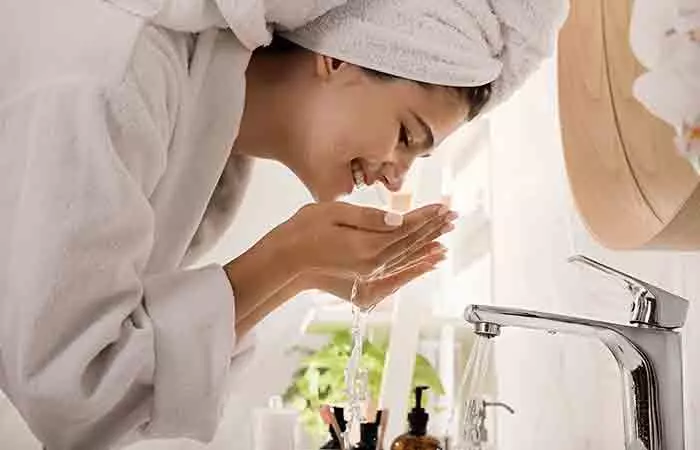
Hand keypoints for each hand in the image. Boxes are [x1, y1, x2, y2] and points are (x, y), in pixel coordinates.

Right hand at [270, 201, 454, 278]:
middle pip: (411, 243)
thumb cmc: (302, 231)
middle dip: (433, 229)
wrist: (285, 262)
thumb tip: (398, 219)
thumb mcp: (333, 213)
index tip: (443, 206)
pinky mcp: (364, 280)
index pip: (405, 227)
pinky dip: (415, 267)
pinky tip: (427, 263)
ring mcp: (369, 274)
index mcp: (367, 244)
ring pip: (407, 258)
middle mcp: (372, 263)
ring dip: (428, 247)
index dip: (426, 216)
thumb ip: (368, 217)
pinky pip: (397, 272)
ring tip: (447, 239)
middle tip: (453, 217)